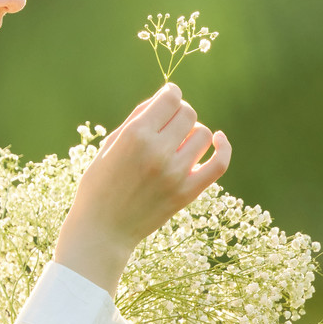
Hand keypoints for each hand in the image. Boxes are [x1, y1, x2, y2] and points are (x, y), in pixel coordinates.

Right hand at [50, 83, 230, 293]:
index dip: (170, 94)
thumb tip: (165, 97)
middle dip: (179, 114)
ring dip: (192, 133)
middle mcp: (158, 152)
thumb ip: (136, 118)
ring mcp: (176, 174)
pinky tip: (218, 139)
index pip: (170, 98)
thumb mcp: (109, 145)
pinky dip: (223, 147)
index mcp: (135, 136)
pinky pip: (220, 163)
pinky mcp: (188, 192)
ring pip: (204, 134)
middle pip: (188, 114)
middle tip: (166, 126)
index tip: (166, 99)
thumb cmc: (99, 184)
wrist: (102, 230)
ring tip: (177, 143)